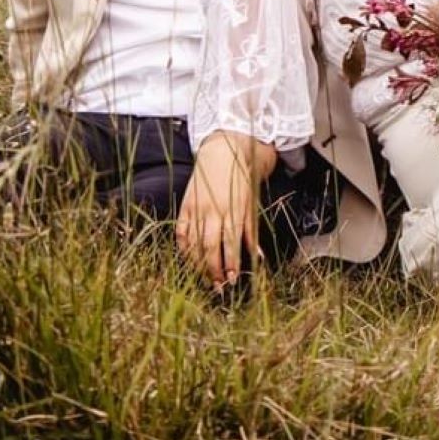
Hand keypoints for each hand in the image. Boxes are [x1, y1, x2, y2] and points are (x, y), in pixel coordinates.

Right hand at [177, 131, 275, 288]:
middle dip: (215, 270)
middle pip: (211, 247)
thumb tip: (257, 256)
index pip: (230, 243)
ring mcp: (196, 208)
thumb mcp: (251, 202)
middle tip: (219, 287)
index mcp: (233, 209)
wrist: (222, 152)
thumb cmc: (240, 179)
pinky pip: (181, 232)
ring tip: (205, 279)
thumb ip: (251, 230)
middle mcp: (213, 210)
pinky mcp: (185, 206)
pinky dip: (184, 248)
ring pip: (194, 243)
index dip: (231, 263)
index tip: (233, 280)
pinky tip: (190, 260)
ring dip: (199, 264)